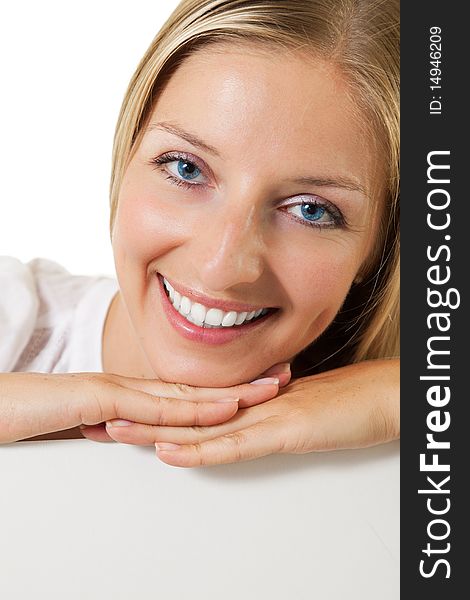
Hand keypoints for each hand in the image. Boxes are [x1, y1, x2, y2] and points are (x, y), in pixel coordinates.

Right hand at [0, 369, 285, 443]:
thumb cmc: (34, 413)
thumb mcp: (88, 421)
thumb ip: (118, 422)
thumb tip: (137, 431)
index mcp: (133, 393)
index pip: (188, 391)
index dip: (227, 387)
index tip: (260, 384)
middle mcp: (134, 387)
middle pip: (200, 386)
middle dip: (244, 382)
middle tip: (285, 374)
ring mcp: (122, 390)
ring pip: (188, 393)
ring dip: (232, 392)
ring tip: (271, 388)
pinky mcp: (105, 400)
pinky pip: (157, 407)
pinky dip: (193, 409)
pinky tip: (221, 410)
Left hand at [102, 359, 398, 466]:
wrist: (384, 395)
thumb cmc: (347, 403)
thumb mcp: (295, 411)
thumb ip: (265, 415)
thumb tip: (241, 421)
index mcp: (250, 400)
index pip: (192, 406)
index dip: (154, 410)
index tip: (120, 413)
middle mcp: (250, 403)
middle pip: (184, 412)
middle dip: (137, 418)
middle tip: (94, 420)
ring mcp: (266, 415)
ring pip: (199, 426)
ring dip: (154, 430)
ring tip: (112, 432)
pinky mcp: (286, 429)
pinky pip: (235, 444)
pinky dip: (200, 449)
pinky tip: (170, 450)